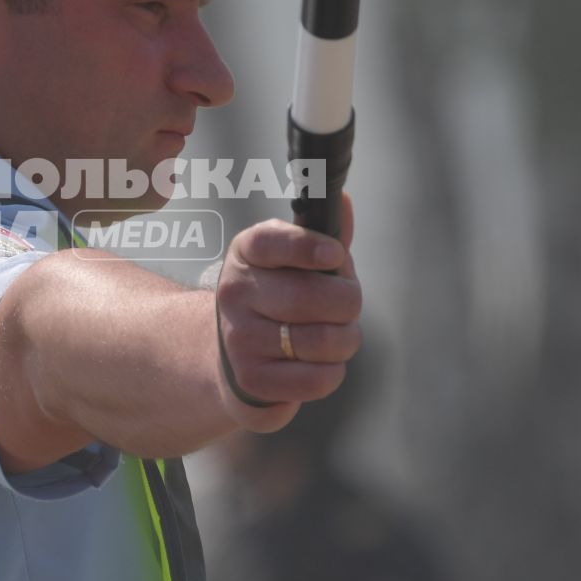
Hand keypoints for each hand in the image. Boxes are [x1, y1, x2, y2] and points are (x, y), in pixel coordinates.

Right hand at [214, 192, 361, 428]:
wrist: (232, 356)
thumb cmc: (278, 300)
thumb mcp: (293, 263)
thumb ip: (323, 235)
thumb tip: (345, 201)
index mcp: (246, 253)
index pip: (271, 242)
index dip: (308, 247)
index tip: (334, 255)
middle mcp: (234, 293)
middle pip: (311, 296)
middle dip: (348, 303)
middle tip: (345, 307)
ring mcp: (239, 338)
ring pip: (322, 340)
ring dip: (345, 340)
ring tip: (335, 337)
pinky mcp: (252, 379)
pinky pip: (317, 378)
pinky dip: (332, 372)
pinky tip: (319, 363)